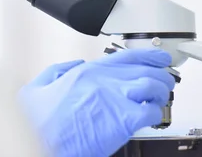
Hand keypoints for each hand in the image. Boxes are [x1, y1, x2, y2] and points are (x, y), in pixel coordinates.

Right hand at [17, 48, 174, 156]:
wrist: (44, 144)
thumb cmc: (40, 125)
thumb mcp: (36, 88)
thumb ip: (56, 72)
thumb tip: (73, 65)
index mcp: (84, 72)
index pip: (125, 56)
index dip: (146, 56)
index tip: (157, 59)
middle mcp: (102, 80)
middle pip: (143, 69)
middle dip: (159, 74)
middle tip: (165, 81)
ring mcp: (114, 98)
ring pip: (153, 85)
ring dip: (161, 92)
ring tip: (160, 99)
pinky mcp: (124, 120)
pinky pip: (152, 112)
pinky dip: (156, 114)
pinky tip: (151, 118)